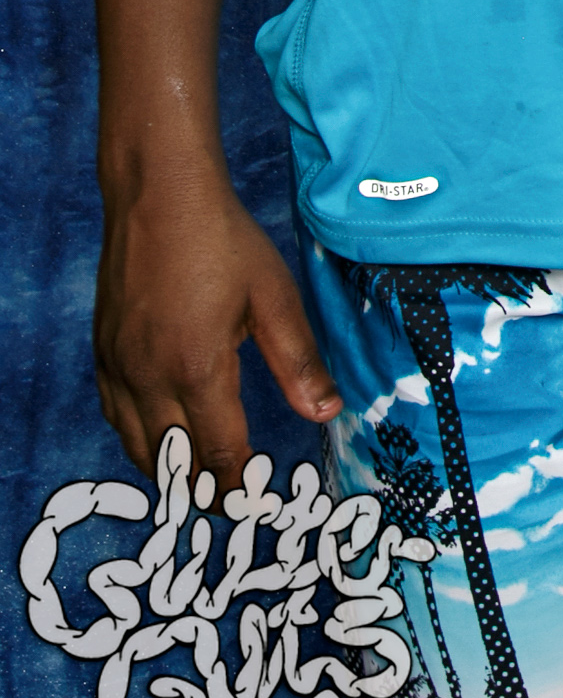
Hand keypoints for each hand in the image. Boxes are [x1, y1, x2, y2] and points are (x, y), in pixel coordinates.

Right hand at [94, 171, 340, 483]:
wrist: (160, 195)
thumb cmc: (222, 240)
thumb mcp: (274, 297)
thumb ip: (299, 361)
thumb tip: (326, 411)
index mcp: (197, 369)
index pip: (219, 452)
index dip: (237, 484)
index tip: (252, 502)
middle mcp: (149, 378)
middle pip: (173, 460)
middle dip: (202, 484)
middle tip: (228, 497)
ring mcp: (119, 367)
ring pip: (137, 446)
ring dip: (167, 467)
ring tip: (196, 474)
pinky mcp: (102, 352)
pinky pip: (114, 415)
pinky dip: (138, 436)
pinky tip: (158, 431)